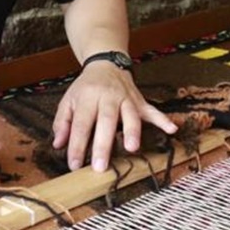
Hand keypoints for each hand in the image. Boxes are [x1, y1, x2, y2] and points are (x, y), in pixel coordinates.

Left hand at [52, 61, 175, 171]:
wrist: (106, 63)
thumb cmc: (86, 87)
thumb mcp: (68, 100)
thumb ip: (62, 122)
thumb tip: (58, 144)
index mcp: (87, 97)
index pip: (81, 123)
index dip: (76, 145)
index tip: (73, 164)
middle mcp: (108, 97)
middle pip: (106, 121)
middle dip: (103, 144)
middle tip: (100, 166)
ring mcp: (126, 98)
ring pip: (130, 114)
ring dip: (132, 130)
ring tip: (132, 148)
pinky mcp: (139, 101)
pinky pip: (152, 110)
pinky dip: (162, 119)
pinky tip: (171, 129)